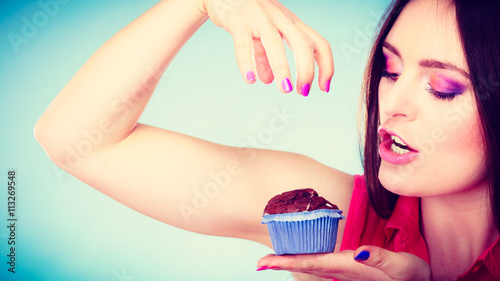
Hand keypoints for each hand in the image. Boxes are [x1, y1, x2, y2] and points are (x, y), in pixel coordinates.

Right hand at [197, 0, 333, 94]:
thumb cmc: (248, 14)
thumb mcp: (263, 33)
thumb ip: (266, 56)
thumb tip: (269, 80)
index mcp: (291, 22)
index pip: (318, 43)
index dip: (325, 66)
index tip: (323, 88)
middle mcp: (280, 18)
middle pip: (302, 43)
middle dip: (307, 69)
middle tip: (303, 92)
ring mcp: (259, 18)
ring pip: (275, 43)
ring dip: (283, 68)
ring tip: (285, 89)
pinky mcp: (238, 21)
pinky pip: (244, 44)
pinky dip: (247, 63)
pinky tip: (250, 79)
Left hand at [256, 246, 430, 280]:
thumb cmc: (413, 276)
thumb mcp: (403, 267)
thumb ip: (380, 259)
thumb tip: (357, 252)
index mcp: (352, 269)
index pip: (315, 264)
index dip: (289, 262)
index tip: (266, 261)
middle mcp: (344, 272)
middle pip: (308, 267)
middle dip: (282, 264)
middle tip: (260, 261)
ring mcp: (346, 273)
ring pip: (313, 267)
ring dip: (292, 263)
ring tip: (272, 259)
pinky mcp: (350, 270)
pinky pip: (323, 266)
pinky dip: (307, 262)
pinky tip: (298, 258)